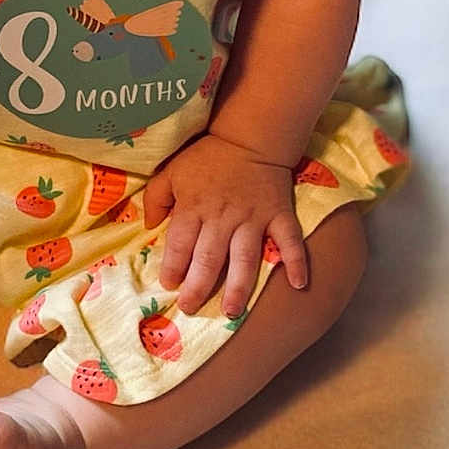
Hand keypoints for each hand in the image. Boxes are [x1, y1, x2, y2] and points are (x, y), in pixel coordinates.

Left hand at [142, 133, 308, 317]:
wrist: (249, 137)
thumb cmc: (207, 157)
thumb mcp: (172, 171)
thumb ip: (156, 198)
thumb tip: (149, 226)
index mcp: (194, 207)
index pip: (180, 243)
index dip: (173, 267)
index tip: (169, 285)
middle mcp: (222, 217)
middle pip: (208, 258)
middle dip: (198, 286)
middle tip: (190, 308)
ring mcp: (253, 218)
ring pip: (245, 258)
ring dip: (238, 287)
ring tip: (230, 311)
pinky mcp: (278, 215)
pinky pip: (290, 241)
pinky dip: (296, 261)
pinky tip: (299, 285)